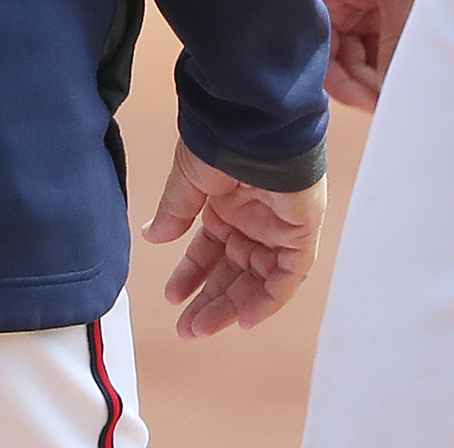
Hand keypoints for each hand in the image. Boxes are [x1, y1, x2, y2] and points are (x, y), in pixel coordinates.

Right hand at [141, 143, 326, 338]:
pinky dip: (268, 300)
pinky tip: (243, 319)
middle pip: (233, 272)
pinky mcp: (301, 232)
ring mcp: (278, 227)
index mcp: (227, 204)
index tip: (172, 295)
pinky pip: (288, 277)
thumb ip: (175, 211)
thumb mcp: (189, 179)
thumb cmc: (225, 140)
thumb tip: (152, 236)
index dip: (192, 274)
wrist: (257, 125)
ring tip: (202, 327)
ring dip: (232, 306)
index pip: (210, 250)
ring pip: (257, 280)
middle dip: (210, 300)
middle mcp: (253, 219)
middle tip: (187, 327)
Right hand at [315, 0, 446, 111]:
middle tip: (403, 95)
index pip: (323, 59)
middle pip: (346, 57)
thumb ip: (393, 51)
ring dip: (389, 63)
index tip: (379, 104)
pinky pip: (387, 32)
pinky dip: (401, 46)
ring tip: (417, 74)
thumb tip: (388, 100)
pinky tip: (421, 55)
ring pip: (370, 48)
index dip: (348, 86)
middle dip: (372, 78)